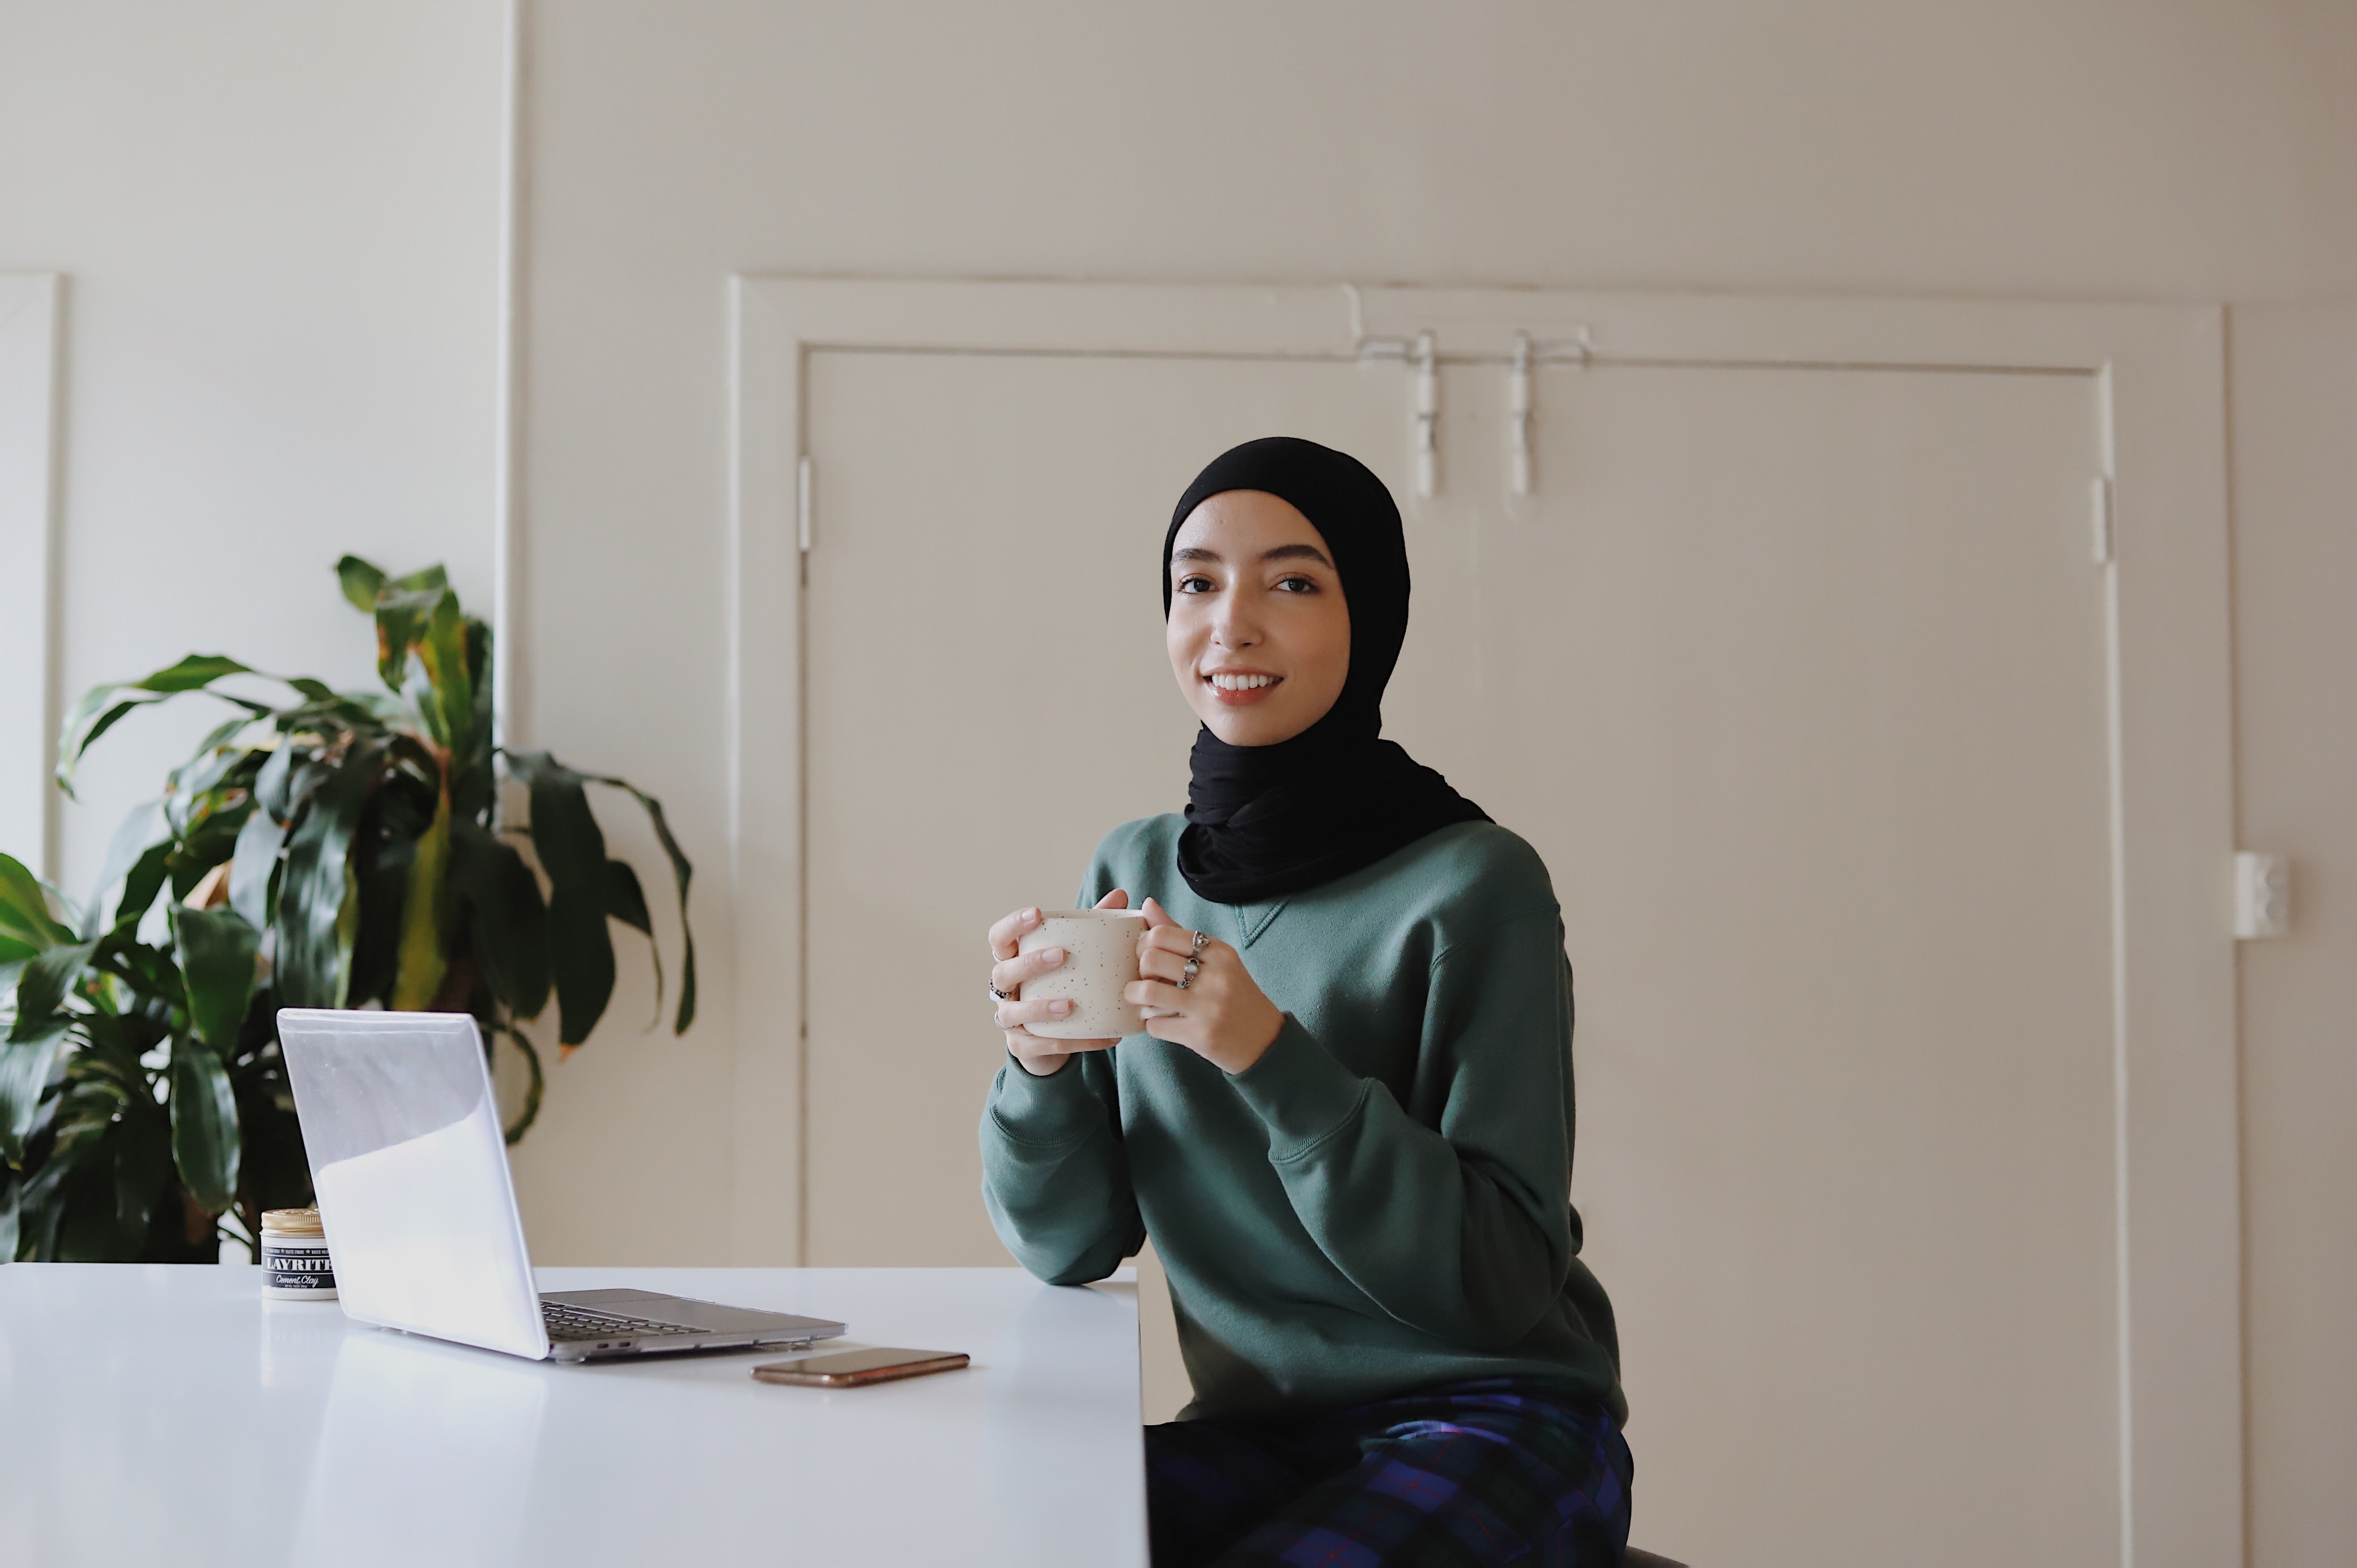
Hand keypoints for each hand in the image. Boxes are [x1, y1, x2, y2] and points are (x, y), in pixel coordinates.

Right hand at [988, 890, 1130, 1077]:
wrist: (1050, 1037)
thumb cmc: (1059, 983)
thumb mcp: (1074, 953)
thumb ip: (1092, 926)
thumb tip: (1122, 895)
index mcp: (1011, 959)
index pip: (999, 937)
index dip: (1013, 925)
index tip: (1037, 914)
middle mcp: (1004, 988)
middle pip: (1003, 972)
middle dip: (1030, 963)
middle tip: (1061, 955)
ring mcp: (1009, 1018)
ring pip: (1014, 1013)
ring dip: (1040, 1007)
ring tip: (1069, 1006)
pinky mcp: (1022, 1045)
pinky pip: (1044, 1045)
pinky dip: (1074, 1042)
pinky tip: (1105, 1036)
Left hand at [1126, 898, 1283, 1074]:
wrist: (1264, 1040)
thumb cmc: (1235, 994)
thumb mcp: (1216, 959)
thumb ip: (1178, 934)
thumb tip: (1147, 904)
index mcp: (1219, 952)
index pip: (1162, 934)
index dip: (1144, 944)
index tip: (1146, 955)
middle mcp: (1216, 976)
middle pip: (1151, 959)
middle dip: (1139, 969)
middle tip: (1145, 978)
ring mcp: (1209, 1007)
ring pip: (1148, 991)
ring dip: (1135, 995)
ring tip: (1139, 998)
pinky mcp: (1201, 1035)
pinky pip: (1155, 1025)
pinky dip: (1150, 1023)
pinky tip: (1160, 1020)